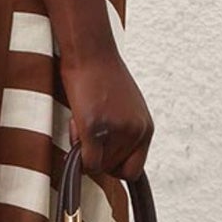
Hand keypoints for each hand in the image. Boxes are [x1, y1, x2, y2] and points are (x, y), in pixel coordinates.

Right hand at [60, 48, 153, 179]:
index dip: (115, 167)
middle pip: (113, 170)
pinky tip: (76, 128)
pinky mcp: (95, 127)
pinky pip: (86, 162)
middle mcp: (136, 132)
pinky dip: (77, 156)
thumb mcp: (127, 108)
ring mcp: (117, 131)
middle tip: (88, 131)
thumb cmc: (103, 75)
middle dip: (96, 156)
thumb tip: (109, 157)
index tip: (101, 156)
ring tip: (83, 121)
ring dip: (84, 150)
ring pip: (97, 167)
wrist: (91, 51)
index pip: (134, 170)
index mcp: (146, 128)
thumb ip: (125, 132)